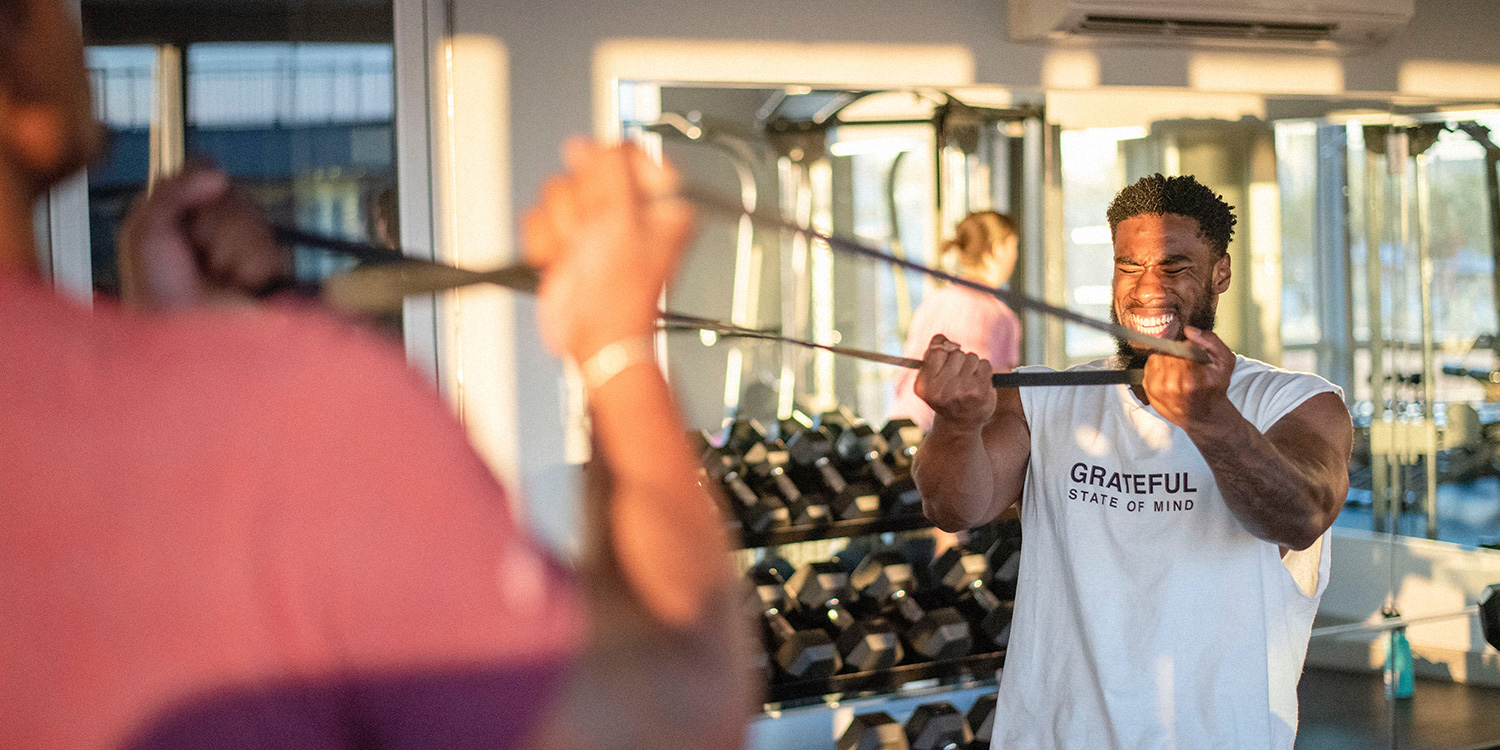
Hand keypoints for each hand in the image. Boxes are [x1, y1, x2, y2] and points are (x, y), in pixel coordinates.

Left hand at [118, 165, 288, 308]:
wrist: (193, 342)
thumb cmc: (161, 298)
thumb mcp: (146, 233)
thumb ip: (172, 191)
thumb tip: (220, 176)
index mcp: (181, 215)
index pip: (205, 171)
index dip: (197, 187)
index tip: (183, 217)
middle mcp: (214, 229)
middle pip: (232, 194)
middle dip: (212, 226)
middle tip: (196, 257)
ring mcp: (244, 250)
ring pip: (255, 222)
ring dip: (231, 252)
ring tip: (218, 279)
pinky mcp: (270, 272)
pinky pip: (273, 251)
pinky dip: (252, 270)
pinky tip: (239, 288)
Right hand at [521, 139, 693, 362]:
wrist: (596, 337)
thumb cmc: (623, 293)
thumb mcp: (623, 218)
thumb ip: (610, 169)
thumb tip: (590, 144)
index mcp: (661, 199)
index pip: (627, 151)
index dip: (609, 170)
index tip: (610, 197)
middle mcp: (629, 208)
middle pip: (587, 168)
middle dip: (584, 205)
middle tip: (599, 234)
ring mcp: (594, 224)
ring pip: (558, 192)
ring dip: (564, 227)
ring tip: (583, 253)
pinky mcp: (565, 240)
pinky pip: (538, 217)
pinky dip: (545, 241)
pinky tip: (563, 261)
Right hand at [913, 334, 996, 430]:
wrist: (960, 424)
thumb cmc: (944, 395)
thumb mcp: (930, 378)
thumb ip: (932, 354)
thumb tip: (942, 339)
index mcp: (924, 385)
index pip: (937, 351)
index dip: (943, 352)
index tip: (946, 361)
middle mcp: (941, 390)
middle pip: (956, 353)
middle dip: (959, 360)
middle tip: (957, 377)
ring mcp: (962, 390)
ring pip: (971, 357)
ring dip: (972, 365)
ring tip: (968, 381)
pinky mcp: (980, 391)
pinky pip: (985, 364)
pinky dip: (983, 371)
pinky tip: (978, 384)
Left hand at [1142, 326, 1235, 430]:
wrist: (1204, 415)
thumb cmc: (1215, 387)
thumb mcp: (1224, 361)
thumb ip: (1211, 341)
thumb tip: (1188, 330)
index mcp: (1192, 378)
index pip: (1181, 347)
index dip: (1187, 347)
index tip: (1193, 354)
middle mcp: (1172, 385)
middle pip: (1166, 351)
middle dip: (1176, 352)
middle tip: (1186, 363)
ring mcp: (1158, 389)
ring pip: (1156, 358)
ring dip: (1166, 359)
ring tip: (1178, 369)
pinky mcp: (1149, 390)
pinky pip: (1148, 367)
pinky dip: (1157, 367)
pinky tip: (1169, 375)